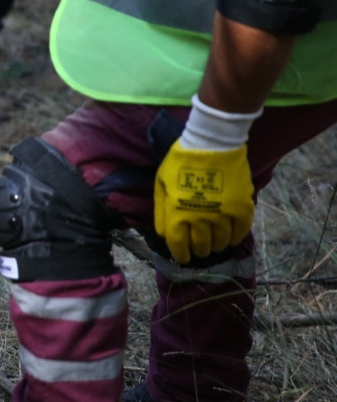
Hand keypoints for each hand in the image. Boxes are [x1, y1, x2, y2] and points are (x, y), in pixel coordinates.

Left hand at [154, 141, 253, 262]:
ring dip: (217, 246)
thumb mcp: (160, 184)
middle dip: (199, 250)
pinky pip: (240, 230)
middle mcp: (198, 218)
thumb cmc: (180, 162)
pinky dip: (236, 237)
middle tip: (200, 250)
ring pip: (220, 241)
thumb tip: (163, 233)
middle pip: (201, 245)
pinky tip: (232, 238)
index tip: (184, 257)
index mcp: (176, 213)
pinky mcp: (241, 207)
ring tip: (215, 245)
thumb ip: (161, 210)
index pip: (178, 244)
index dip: (181, 254)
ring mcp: (221, 214)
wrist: (211, 144)